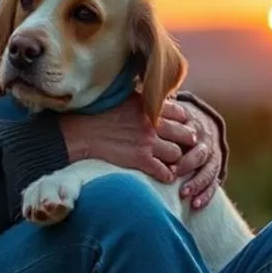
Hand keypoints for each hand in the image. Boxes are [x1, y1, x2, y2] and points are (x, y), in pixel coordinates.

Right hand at [59, 94, 182, 183]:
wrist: (85, 131)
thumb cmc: (103, 112)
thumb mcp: (128, 97)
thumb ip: (146, 99)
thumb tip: (160, 97)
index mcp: (151, 107)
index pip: (182, 114)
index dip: (184, 122)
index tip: (181, 127)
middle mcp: (153, 124)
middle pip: (185, 135)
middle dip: (186, 141)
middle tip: (183, 146)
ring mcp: (148, 143)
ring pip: (177, 154)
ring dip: (176, 159)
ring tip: (172, 161)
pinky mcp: (141, 160)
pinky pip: (164, 172)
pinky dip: (167, 175)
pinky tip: (164, 174)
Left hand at [158, 99, 225, 209]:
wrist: (200, 124)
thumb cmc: (173, 119)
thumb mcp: (168, 111)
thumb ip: (159, 110)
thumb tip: (143, 99)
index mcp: (194, 124)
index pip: (190, 135)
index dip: (180, 146)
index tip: (168, 157)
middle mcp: (206, 140)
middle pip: (200, 153)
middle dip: (188, 165)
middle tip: (174, 174)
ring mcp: (213, 155)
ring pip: (209, 170)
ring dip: (197, 183)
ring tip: (184, 194)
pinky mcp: (215, 168)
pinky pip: (213, 183)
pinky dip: (206, 194)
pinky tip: (195, 205)